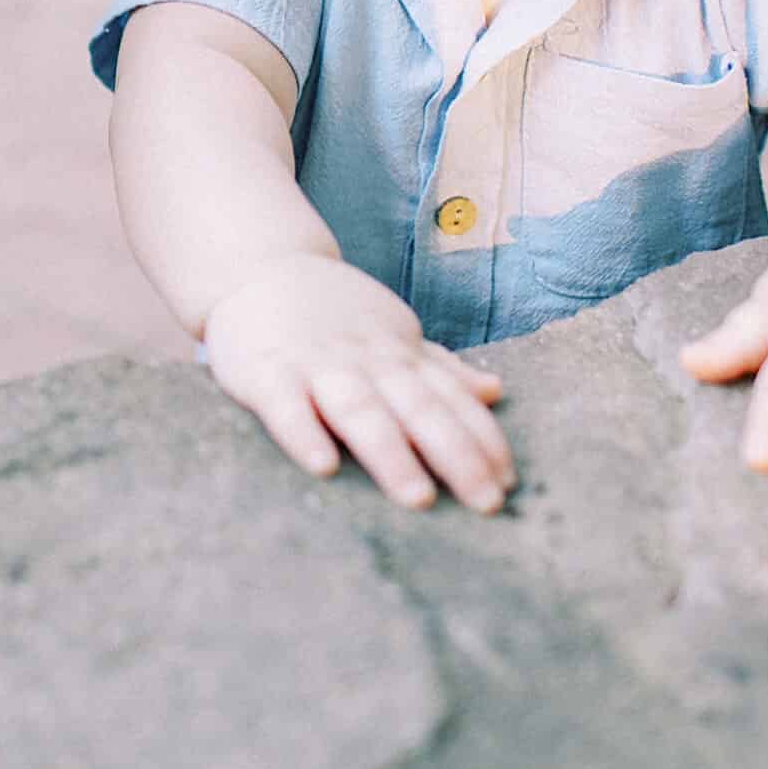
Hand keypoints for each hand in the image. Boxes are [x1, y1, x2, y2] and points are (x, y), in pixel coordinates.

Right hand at [203, 253, 511, 511]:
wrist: (258, 266)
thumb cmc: (331, 314)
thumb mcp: (392, 334)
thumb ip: (439, 368)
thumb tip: (496, 391)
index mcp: (397, 355)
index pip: (450, 398)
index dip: (482, 439)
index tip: (509, 481)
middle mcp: (365, 360)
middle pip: (418, 408)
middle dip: (456, 455)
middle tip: (488, 502)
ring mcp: (316, 365)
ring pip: (359, 410)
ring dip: (391, 453)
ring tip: (417, 497)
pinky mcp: (265, 372)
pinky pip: (285, 406)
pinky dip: (303, 434)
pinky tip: (323, 467)